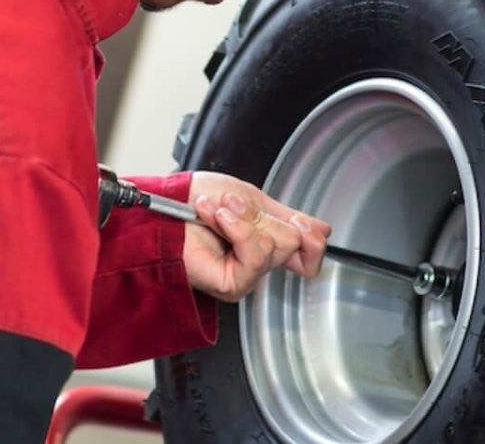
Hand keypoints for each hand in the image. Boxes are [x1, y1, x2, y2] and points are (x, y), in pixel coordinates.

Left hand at [181, 171, 330, 301]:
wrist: (163, 201)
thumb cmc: (191, 200)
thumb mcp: (252, 199)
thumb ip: (287, 218)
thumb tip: (322, 232)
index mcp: (266, 242)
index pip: (311, 251)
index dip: (310, 234)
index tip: (295, 220)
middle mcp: (258, 263)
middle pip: (294, 241)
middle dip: (261, 215)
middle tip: (230, 207)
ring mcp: (245, 276)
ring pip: (276, 245)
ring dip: (243, 218)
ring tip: (217, 213)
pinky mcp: (232, 284)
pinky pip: (256, 255)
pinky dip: (236, 229)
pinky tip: (216, 221)